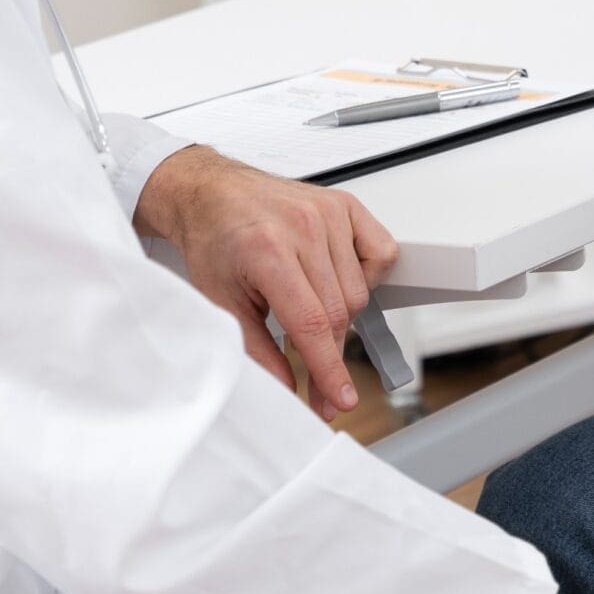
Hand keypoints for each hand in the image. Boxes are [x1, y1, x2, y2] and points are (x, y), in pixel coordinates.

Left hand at [135, 147, 397, 421]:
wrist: (212, 194)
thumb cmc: (214, 241)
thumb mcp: (221, 303)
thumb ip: (257, 351)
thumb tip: (288, 387)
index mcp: (268, 251)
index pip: (312, 323)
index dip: (329, 369)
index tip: (340, 399)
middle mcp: (303, 228)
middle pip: (339, 313)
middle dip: (331, 356)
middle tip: (320, 386)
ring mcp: (328, 214)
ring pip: (359, 291)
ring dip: (342, 316)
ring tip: (311, 315)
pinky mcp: (345, 205)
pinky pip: (381, 253)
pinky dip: (370, 276)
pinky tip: (341, 282)